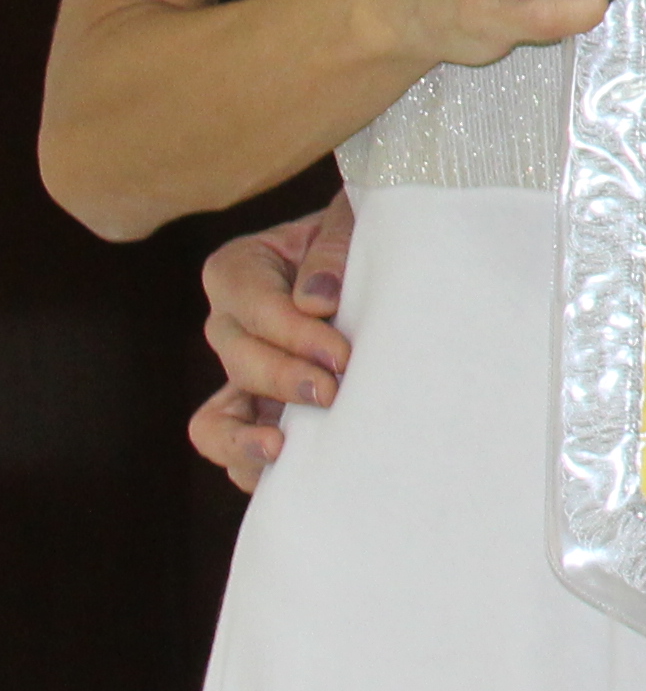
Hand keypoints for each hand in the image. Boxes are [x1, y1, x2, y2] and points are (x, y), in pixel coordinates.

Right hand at [190, 192, 357, 489]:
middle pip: (238, 360)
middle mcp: (230, 324)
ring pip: (215, 421)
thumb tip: (314, 303)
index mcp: (240, 269)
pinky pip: (236, 447)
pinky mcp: (261, 410)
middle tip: (335, 390)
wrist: (386, 261)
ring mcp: (242, 374)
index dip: (292, 335)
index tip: (340, 354)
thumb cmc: (365, 233)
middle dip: (284, 379)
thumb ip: (333, 247)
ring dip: (247, 438)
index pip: (252, 307)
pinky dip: (252, 463)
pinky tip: (289, 470)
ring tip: (283, 449)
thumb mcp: (352, 220)